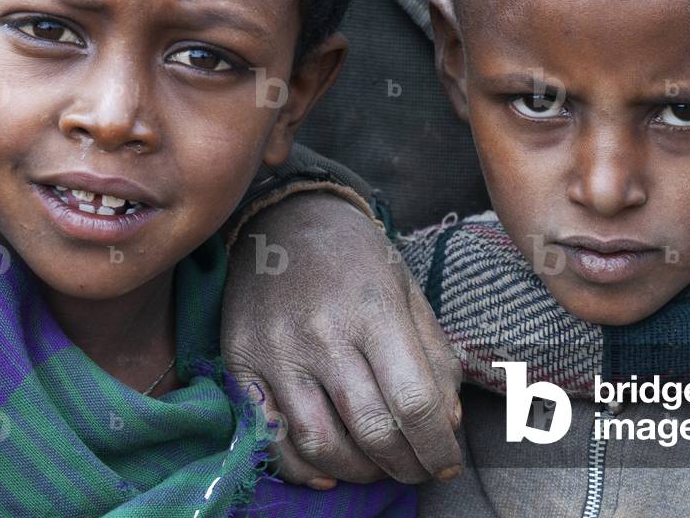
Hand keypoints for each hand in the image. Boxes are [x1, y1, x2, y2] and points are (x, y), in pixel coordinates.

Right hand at [221, 192, 461, 488]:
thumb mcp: (408, 291)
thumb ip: (434, 356)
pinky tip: (331, 472)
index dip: (438, 447)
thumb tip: (448, 423)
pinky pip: (270, 437)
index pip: (414, 402)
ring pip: (320, 443)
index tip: (448, 465)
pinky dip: (302, 469)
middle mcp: (323, 334)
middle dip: (405, 465)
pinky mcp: (240, 363)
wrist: (285, 218)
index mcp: (375, 310)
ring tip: (380, 468)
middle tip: (419, 471)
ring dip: (359, 472)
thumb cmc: (358, 257)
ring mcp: (276, 351)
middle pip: (371, 429)